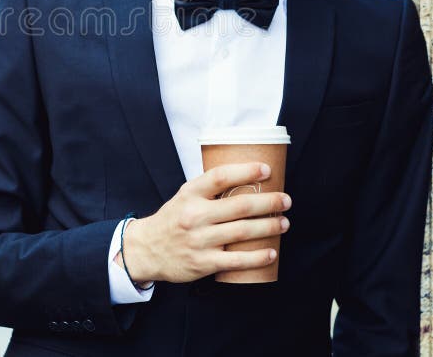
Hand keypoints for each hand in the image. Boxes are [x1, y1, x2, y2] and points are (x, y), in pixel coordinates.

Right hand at [117, 162, 290, 283]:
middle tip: (286, 200)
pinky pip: (237, 260)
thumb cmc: (173, 219)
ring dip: (269, 227)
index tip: (266, 169)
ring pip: (242, 232)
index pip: (220, 177)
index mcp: (190, 193)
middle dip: (268, 202)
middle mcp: (195, 215)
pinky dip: (257, 257)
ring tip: (284, 223)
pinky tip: (271, 252)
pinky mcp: (203, 263)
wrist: (146, 249)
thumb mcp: (184, 196)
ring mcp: (200, 240)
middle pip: (239, 206)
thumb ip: (209, 189)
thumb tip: (246, 178)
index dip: (245, 171)